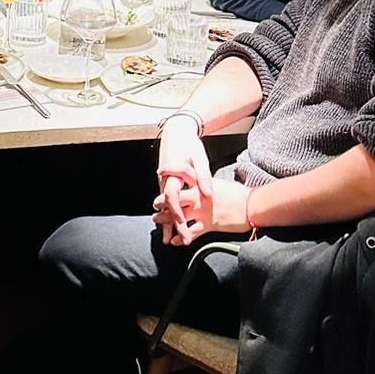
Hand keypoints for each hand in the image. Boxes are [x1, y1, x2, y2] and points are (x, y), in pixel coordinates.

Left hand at [152, 179, 249, 244]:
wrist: (253, 205)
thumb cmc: (239, 194)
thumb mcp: (220, 184)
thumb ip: (207, 185)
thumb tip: (201, 185)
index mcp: (203, 183)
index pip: (183, 176)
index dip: (170, 173)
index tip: (160, 173)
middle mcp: (200, 196)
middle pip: (175, 198)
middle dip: (162, 203)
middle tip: (154, 206)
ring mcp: (203, 210)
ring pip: (179, 216)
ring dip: (166, 220)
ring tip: (158, 222)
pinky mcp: (209, 224)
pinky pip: (191, 232)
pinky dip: (181, 238)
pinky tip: (175, 241)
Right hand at [155, 117, 212, 242]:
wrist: (176, 132)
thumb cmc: (189, 145)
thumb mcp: (199, 158)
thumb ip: (203, 177)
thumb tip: (208, 194)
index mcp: (174, 174)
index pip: (173, 198)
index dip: (177, 214)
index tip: (183, 228)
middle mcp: (167, 180)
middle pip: (168, 206)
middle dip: (171, 224)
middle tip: (179, 240)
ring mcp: (166, 182)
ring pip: (166, 205)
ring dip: (167, 222)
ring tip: (167, 239)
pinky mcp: (168, 183)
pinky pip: (168, 201)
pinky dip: (169, 213)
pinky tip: (170, 224)